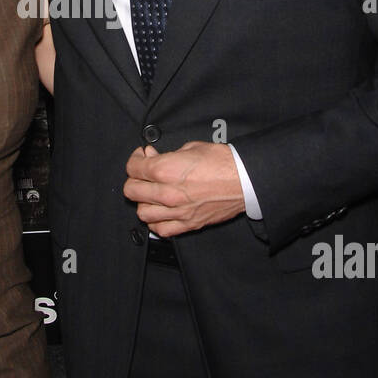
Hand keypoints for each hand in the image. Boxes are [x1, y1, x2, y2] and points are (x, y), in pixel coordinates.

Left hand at [124, 142, 244, 235]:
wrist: (245, 180)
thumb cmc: (223, 162)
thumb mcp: (191, 148)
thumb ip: (167, 155)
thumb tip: (153, 157)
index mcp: (166, 170)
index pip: (133, 168)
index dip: (135, 159)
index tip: (141, 157)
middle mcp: (168, 193)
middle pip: (132, 190)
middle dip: (135, 179)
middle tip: (143, 174)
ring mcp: (177, 211)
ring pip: (143, 213)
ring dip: (144, 202)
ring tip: (151, 194)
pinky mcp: (188, 224)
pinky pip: (161, 230)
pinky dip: (157, 222)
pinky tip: (161, 212)